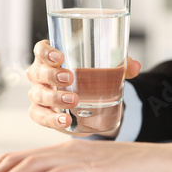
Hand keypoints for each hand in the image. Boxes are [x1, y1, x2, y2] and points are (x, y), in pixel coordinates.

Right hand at [26, 40, 140, 133]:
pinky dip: (51, 119)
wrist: (84, 104)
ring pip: (38, 94)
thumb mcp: (103, 67)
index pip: (40, 50)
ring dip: (54, 97)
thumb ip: (119, 64)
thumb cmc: (88, 78)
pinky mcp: (42, 113)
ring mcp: (39, 94)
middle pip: (37, 72)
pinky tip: (65, 120)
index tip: (60, 57)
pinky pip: (40, 115)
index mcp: (51, 58)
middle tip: (69, 78)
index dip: (45, 52)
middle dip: (51, 75)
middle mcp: (40, 75)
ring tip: (73, 100)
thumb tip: (134, 66)